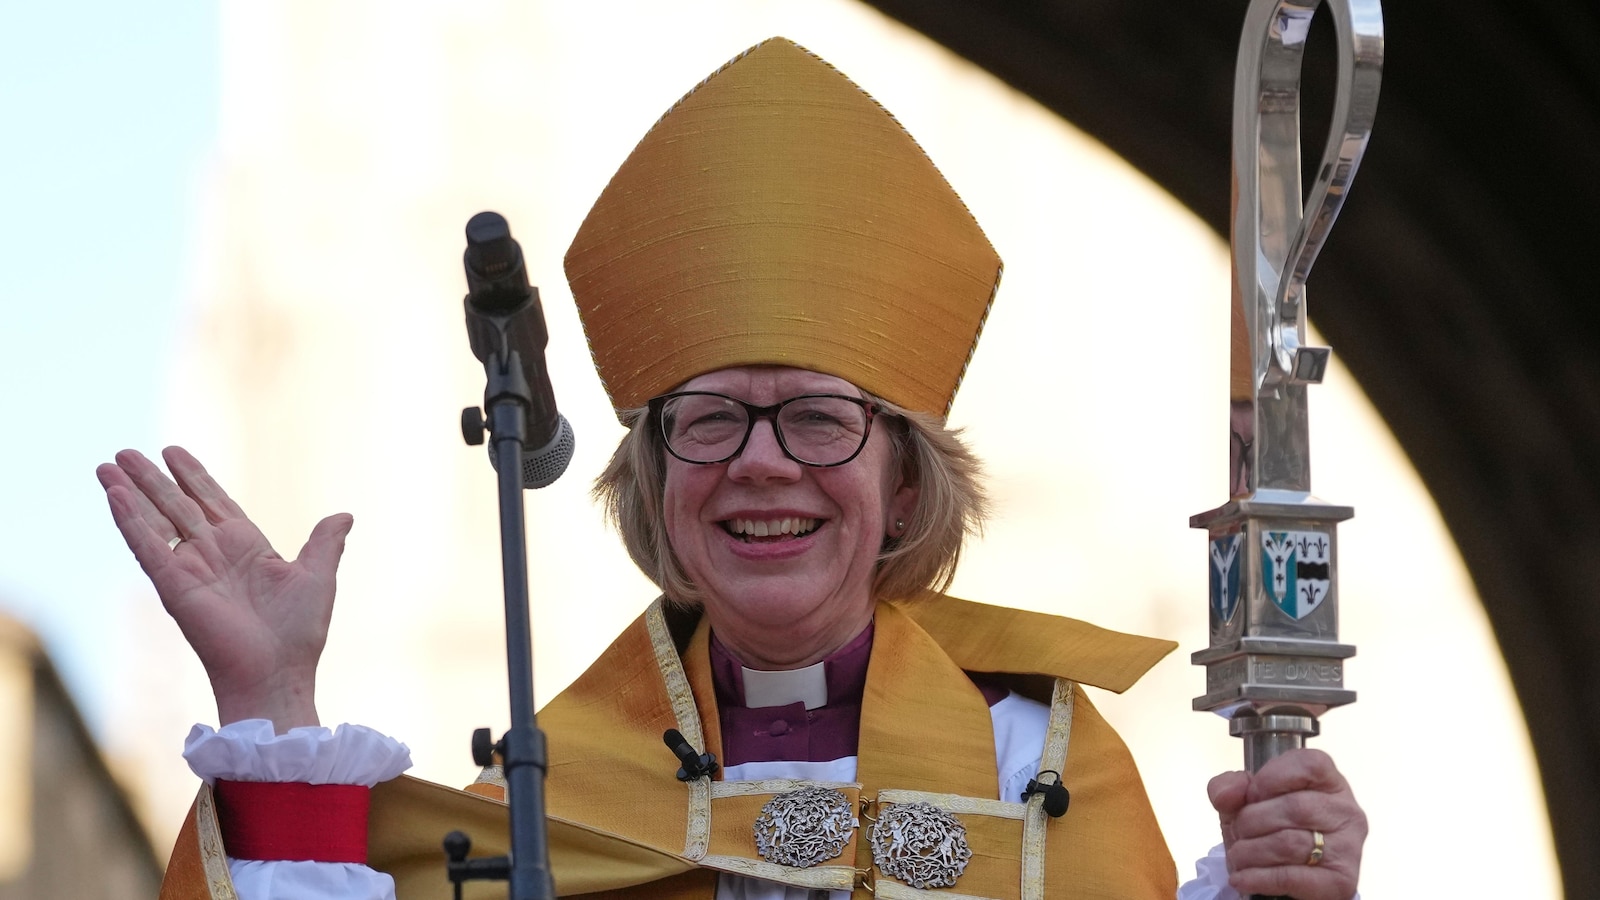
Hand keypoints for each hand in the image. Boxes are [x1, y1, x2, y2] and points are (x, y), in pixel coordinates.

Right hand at [97, 446, 352, 731]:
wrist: (277, 672)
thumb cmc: (298, 632)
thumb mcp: (317, 577)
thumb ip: (325, 543)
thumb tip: (344, 515)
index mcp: (245, 547)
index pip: (212, 501)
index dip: (192, 476)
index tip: (172, 451)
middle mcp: (213, 553)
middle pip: (176, 504)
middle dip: (151, 478)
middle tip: (124, 451)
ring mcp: (190, 568)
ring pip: (154, 519)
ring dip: (130, 492)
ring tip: (108, 463)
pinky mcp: (174, 585)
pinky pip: (147, 546)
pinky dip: (129, 520)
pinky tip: (114, 494)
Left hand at [1207, 748, 1365, 899]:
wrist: (1280, 885)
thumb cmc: (1267, 832)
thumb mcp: (1243, 802)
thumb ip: (1229, 787)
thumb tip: (1227, 794)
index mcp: (1329, 782)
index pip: (1310, 764)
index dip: (1272, 777)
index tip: (1252, 795)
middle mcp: (1346, 812)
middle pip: (1294, 807)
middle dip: (1251, 821)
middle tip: (1239, 832)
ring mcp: (1348, 848)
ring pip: (1289, 843)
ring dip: (1249, 852)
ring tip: (1238, 856)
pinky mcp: (1340, 882)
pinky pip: (1291, 876)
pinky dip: (1257, 877)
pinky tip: (1242, 878)